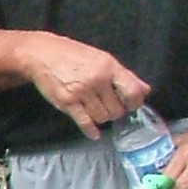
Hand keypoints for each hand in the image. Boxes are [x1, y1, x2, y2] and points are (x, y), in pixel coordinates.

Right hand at [21, 34, 148, 136]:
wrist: (41, 54)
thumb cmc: (73, 55)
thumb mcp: (102, 59)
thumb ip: (124, 75)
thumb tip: (146, 90)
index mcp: (109, 66)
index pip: (133, 92)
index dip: (135, 102)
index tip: (131, 105)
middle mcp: (97, 79)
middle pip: (117, 110)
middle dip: (115, 112)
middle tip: (109, 107)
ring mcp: (81, 92)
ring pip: (102, 118)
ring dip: (101, 118)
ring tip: (96, 110)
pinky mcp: (67, 102)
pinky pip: (85, 122)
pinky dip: (91, 131)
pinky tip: (94, 133)